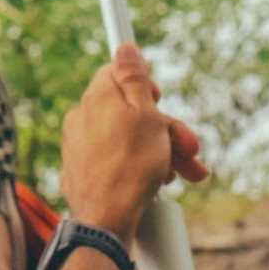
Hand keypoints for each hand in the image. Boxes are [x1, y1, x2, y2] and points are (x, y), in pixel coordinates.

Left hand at [59, 43, 206, 238]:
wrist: (106, 221)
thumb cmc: (132, 167)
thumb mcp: (146, 115)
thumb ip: (134, 79)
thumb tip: (124, 48)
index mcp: (97, 97)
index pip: (118, 72)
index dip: (146, 85)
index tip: (159, 98)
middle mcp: (82, 116)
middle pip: (129, 111)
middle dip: (165, 129)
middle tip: (190, 148)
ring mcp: (78, 145)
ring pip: (125, 138)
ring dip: (158, 152)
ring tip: (183, 173)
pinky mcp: (80, 171)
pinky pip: (113, 159)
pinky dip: (136, 167)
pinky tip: (156, 183)